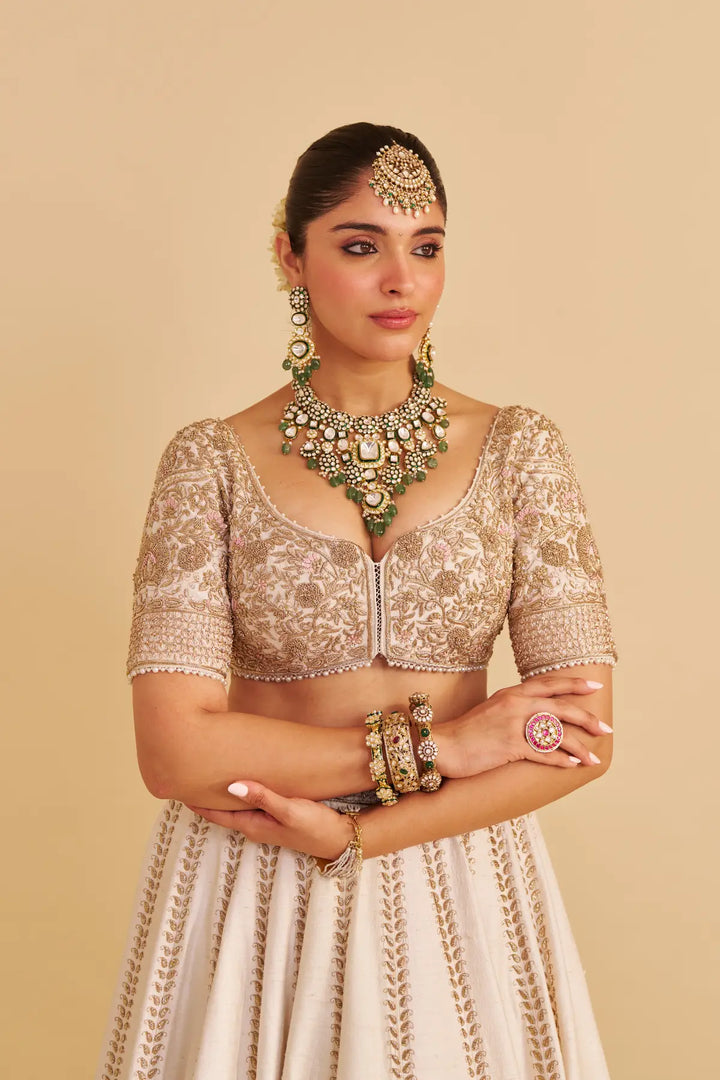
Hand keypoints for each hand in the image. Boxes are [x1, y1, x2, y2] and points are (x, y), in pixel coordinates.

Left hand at [186, 780, 354, 860]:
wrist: (343, 839)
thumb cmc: (317, 827)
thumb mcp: (291, 811)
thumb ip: (263, 797)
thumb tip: (231, 786)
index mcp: (254, 825)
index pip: (217, 814)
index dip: (198, 802)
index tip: (179, 786)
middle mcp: (256, 825)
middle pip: (223, 810)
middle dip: (206, 796)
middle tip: (188, 775)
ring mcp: (267, 822)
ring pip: (236, 806)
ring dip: (222, 794)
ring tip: (208, 775)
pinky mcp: (277, 816)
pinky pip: (251, 803)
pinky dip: (241, 793)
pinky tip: (242, 780)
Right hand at [437, 674, 610, 777]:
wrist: (442, 745)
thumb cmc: (466, 731)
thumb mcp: (492, 709)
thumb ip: (514, 707)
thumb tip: (538, 714)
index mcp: (512, 692)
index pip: (549, 683)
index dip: (574, 684)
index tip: (595, 687)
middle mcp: (515, 704)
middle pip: (561, 707)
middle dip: (587, 718)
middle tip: (606, 728)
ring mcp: (513, 724)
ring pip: (557, 733)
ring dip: (579, 746)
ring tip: (594, 757)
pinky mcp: (509, 746)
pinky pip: (543, 753)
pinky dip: (561, 760)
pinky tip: (574, 765)